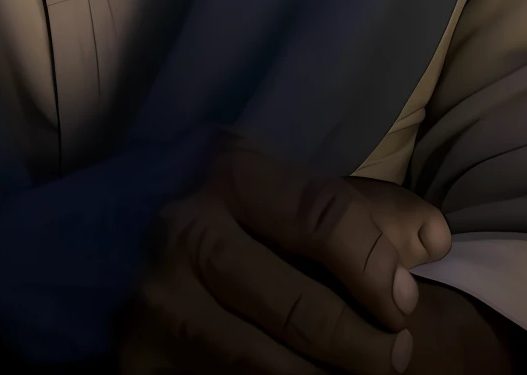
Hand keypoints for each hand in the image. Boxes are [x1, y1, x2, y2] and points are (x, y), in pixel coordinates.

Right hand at [118, 136, 457, 371]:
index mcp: (226, 171)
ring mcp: (157, 304)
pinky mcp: (139, 365)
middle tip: (396, 358)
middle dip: (369, 347)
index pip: (327, 219)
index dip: (380, 269)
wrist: (92, 249)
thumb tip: (434, 239)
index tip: (407, 303)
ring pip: (271, 370)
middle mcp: (184, 231)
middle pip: (306, 309)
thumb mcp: (272, 187)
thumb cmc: (206, 212)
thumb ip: (355, 209)